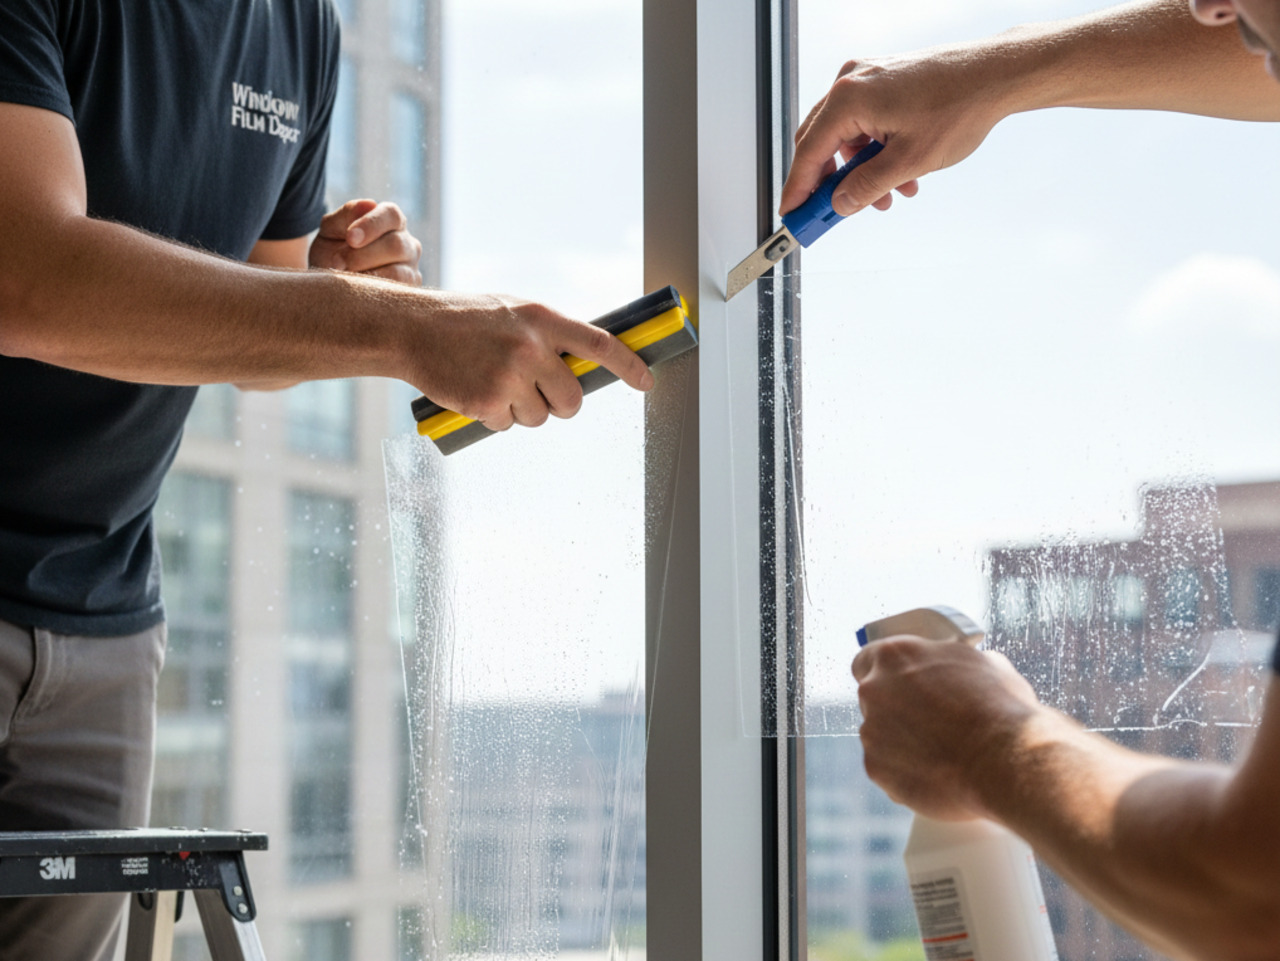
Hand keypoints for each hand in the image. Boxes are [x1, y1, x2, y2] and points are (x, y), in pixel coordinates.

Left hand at [310, 198, 422, 284]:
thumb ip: (346, 215)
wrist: (330, 282)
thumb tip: (369, 204)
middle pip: (395, 245)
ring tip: (345, 278)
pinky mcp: (409, 293)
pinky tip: (357, 291)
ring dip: (367, 276)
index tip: (350, 238)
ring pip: (398, 273)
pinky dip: (374, 292)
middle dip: (362, 255)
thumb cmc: (333, 250)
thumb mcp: (331, 229)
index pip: (391, 215)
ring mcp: (411, 269)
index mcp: (391, 220)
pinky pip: (396, 294)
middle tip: (336, 263)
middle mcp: (407, 243)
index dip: (372, 225)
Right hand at [409, 293, 654, 431]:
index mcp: (543, 319)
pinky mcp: (488, 402)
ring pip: (540, 417)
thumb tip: (581, 364)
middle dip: (560, 404)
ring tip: (494, 383)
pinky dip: (493, 417)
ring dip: (522, 410)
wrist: (411, 328)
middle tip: (536, 392)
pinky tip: (474, 392)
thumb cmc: (464, 320)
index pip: (600, 344)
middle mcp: (532, 347)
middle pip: (572, 399)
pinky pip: (507, 426)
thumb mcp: (512, 312)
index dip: (628, 366)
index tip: (646, 382)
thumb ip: (547, 334)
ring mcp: (510, 376)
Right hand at [780, 49, 1009, 217]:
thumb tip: (840, 204)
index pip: (808, 152)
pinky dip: (874, 151)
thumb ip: (867, 187)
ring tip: (887, 196)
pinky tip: (898, 172)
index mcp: (849, 97)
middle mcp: (852, 82)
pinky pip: (864, 123)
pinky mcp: (884, 81)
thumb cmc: (960, 105)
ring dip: (860, 171)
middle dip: (831, 183)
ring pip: (846, 136)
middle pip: (821, 142)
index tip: (792, 213)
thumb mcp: (909, 161)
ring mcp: (867, 78)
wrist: (996, 74)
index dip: (798, 188)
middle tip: (832, 213)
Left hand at [851, 637, 1040, 820]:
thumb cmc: (1000, 709)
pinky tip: (937, 775)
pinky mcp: (876, 768)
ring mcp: (871, 731)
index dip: (884, 674)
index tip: (897, 685)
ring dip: (901, 743)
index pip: (867, 660)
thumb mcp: (986, 664)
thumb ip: (956, 663)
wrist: (1005, 762)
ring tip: (942, 754)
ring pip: (880, 736)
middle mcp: (874, 689)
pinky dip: (906, 773)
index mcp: (895, 656)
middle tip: (929, 724)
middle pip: (874, 699)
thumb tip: (962, 670)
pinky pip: (887, 769)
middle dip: (896, 710)